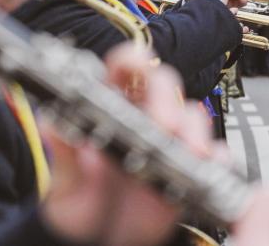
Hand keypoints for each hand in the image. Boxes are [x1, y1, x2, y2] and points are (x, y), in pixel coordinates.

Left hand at [40, 44, 209, 245]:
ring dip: (193, 127)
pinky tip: (208, 163)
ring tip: (188, 149)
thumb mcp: (64, 184)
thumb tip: (52, 125)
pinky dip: (215, 156)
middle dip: (166, 99)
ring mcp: (166, 142)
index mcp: (107, 110)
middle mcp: (141, 119)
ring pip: (190, 114)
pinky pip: (211, 153)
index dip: (132, 59)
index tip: (137, 63)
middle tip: (163, 124)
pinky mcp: (186, 169)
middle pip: (162, 86)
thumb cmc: (78, 208)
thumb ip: (62, 155)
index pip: (122, 71)